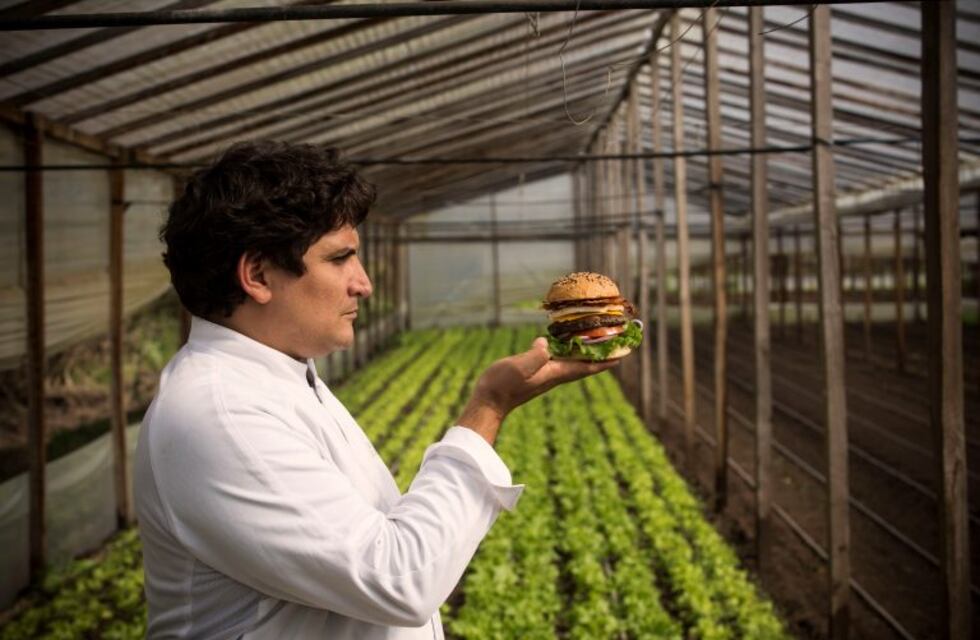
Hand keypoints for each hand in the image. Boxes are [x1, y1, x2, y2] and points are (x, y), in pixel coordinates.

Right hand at [456, 337, 619, 443]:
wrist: (489, 401)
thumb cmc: (502, 384)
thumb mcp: (519, 367)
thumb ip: (534, 356)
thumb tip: (545, 344)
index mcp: (555, 372)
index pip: (586, 366)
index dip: (605, 360)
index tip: (623, 354)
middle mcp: (555, 374)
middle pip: (585, 364)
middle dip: (602, 355)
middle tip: (617, 345)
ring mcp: (546, 375)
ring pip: (574, 362)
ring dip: (588, 353)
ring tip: (598, 342)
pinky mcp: (537, 373)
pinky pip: (560, 360)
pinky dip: (569, 352)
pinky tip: (565, 344)